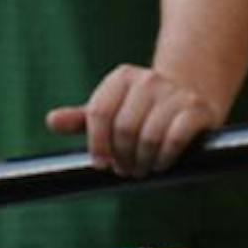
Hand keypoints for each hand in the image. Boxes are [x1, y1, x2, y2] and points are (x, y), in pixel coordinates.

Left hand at [46, 63, 223, 176]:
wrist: (191, 94)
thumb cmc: (141, 108)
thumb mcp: (111, 109)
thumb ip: (81, 118)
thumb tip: (51, 121)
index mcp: (121, 77)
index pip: (99, 113)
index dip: (97, 143)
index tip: (100, 164)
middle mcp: (147, 80)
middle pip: (124, 128)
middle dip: (122, 156)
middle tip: (124, 170)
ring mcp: (174, 93)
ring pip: (149, 136)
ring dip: (143, 161)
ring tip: (141, 169)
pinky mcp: (196, 108)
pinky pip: (175, 139)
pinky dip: (164, 157)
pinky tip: (160, 164)